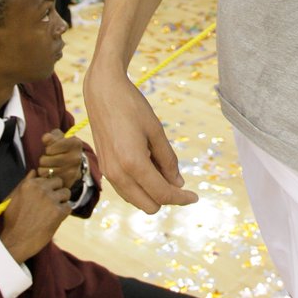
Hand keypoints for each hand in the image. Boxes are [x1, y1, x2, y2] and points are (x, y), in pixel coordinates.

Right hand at [0, 170, 71, 261]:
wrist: (15, 242)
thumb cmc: (12, 221)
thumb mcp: (13, 198)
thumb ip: (25, 183)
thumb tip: (34, 171)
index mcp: (30, 184)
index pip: (48, 177)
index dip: (48, 187)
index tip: (45, 195)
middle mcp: (42, 189)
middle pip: (59, 182)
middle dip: (57, 191)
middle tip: (51, 203)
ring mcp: (51, 200)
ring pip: (66, 193)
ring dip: (62, 201)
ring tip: (54, 211)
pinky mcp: (58, 212)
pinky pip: (69, 207)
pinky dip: (64, 213)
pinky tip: (56, 219)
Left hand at [38, 130, 83, 190]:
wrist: (75, 161)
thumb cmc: (63, 147)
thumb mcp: (58, 138)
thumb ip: (51, 136)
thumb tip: (45, 138)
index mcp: (75, 143)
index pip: (49, 148)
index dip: (48, 148)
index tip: (52, 149)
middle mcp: (76, 158)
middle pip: (44, 160)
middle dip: (43, 159)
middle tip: (49, 158)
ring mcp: (72, 171)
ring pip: (44, 171)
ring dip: (43, 168)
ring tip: (50, 166)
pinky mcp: (68, 182)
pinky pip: (48, 180)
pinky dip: (47, 177)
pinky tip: (51, 173)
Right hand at [83, 67, 197, 213]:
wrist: (103, 92)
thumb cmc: (131, 106)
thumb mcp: (156, 130)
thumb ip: (167, 160)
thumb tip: (178, 184)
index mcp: (133, 164)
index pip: (162, 194)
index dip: (181, 198)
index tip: (195, 196)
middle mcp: (117, 174)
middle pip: (149, 205)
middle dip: (166, 197)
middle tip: (178, 179)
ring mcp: (108, 173)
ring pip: (136, 200)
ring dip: (152, 192)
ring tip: (162, 166)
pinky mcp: (104, 168)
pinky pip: (125, 189)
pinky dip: (140, 186)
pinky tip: (149, 166)